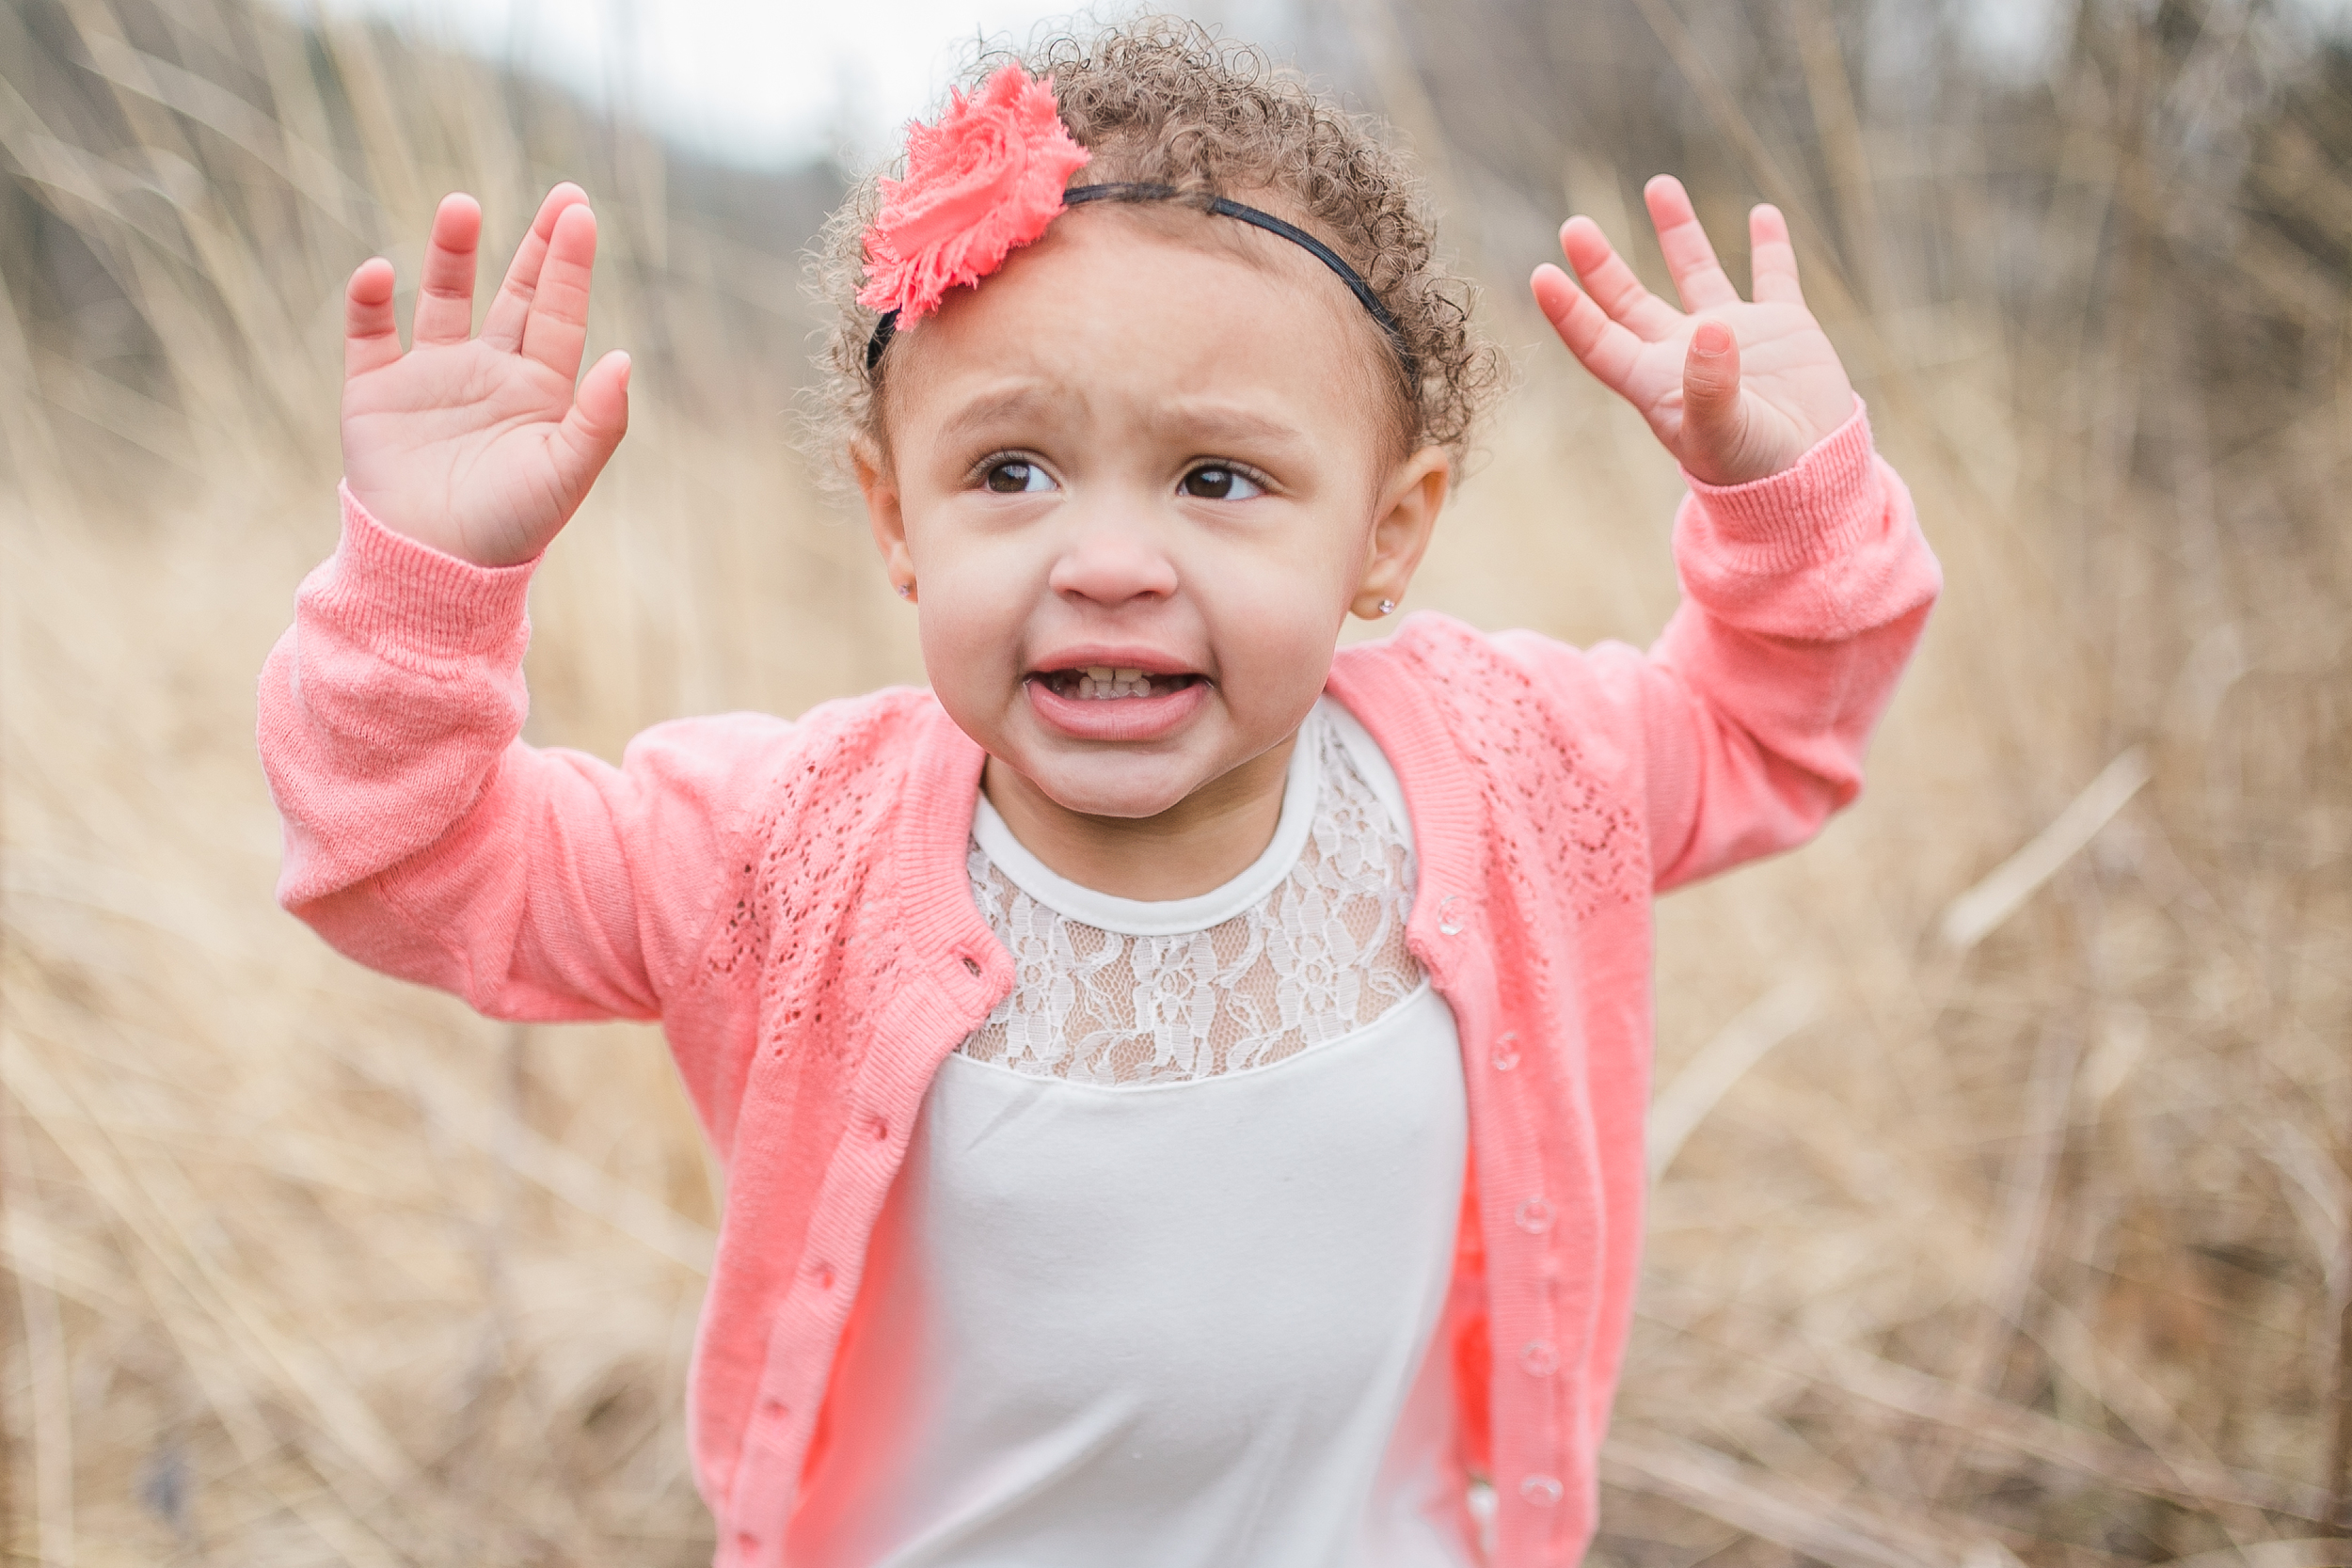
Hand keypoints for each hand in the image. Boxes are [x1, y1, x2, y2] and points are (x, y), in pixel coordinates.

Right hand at [341, 185, 629, 566]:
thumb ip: (598, 420)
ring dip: (451, 253)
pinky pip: (369, 332)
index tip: (578, 213)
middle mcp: (490, 374)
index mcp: (539, 392)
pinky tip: (380, 273)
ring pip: (443, 297)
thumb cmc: (510, 528)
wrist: (432, 569)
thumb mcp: (564, 474)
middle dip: (535, 246)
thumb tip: (625, 358)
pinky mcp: (376, 391)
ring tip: (462, 206)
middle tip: (561, 195)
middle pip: (516, 294)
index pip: (558, 313)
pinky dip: (369, 300)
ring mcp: (432, 377)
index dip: (568, 264)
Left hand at [1532, 176, 1853, 486]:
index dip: (1569, 311)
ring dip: (1678, 230)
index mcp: (1655, 383)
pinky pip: (1773, 277)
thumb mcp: (1724, 434)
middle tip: (1575, 226)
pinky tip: (1761, 214)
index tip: (1541, 274)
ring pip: (1696, 272)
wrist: (1813, 478)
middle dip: (1602, 264)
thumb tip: (1710, 328)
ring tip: (1658, 183)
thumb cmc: (1755, 469)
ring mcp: (1733, 336)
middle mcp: (1684, 353)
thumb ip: (1711, 387)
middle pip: (1630, 301)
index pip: (1599, 341)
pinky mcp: (1784, 328)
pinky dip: (1769, 246)